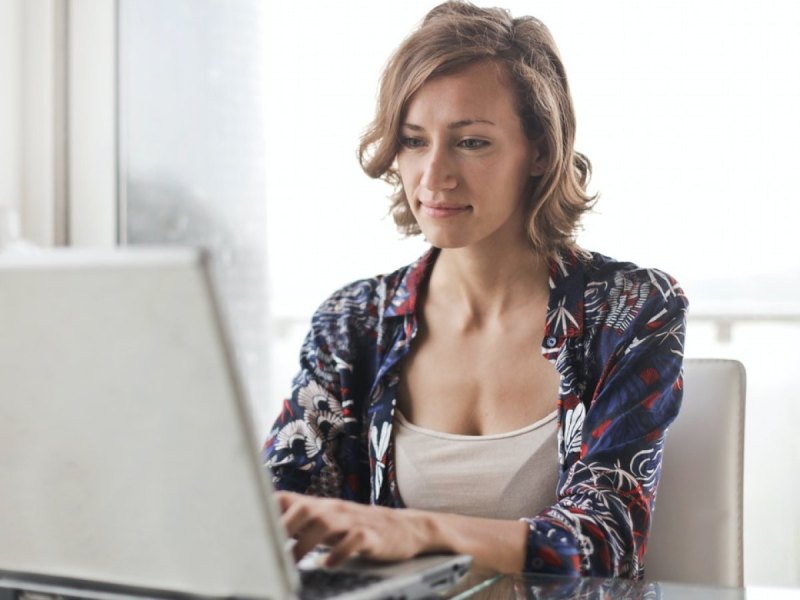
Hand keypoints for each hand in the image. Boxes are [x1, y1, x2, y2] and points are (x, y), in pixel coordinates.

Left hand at [276, 491, 432, 566]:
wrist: (404, 528)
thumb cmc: (358, 527)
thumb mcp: (328, 522)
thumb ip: (300, 524)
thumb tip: (265, 531)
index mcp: (320, 507)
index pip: (288, 499)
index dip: (267, 510)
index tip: (248, 526)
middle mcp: (334, 509)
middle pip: (305, 508)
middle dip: (285, 527)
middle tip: (270, 548)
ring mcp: (354, 521)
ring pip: (326, 523)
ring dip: (306, 543)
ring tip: (293, 562)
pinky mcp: (372, 536)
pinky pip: (355, 540)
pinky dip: (339, 552)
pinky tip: (328, 564)